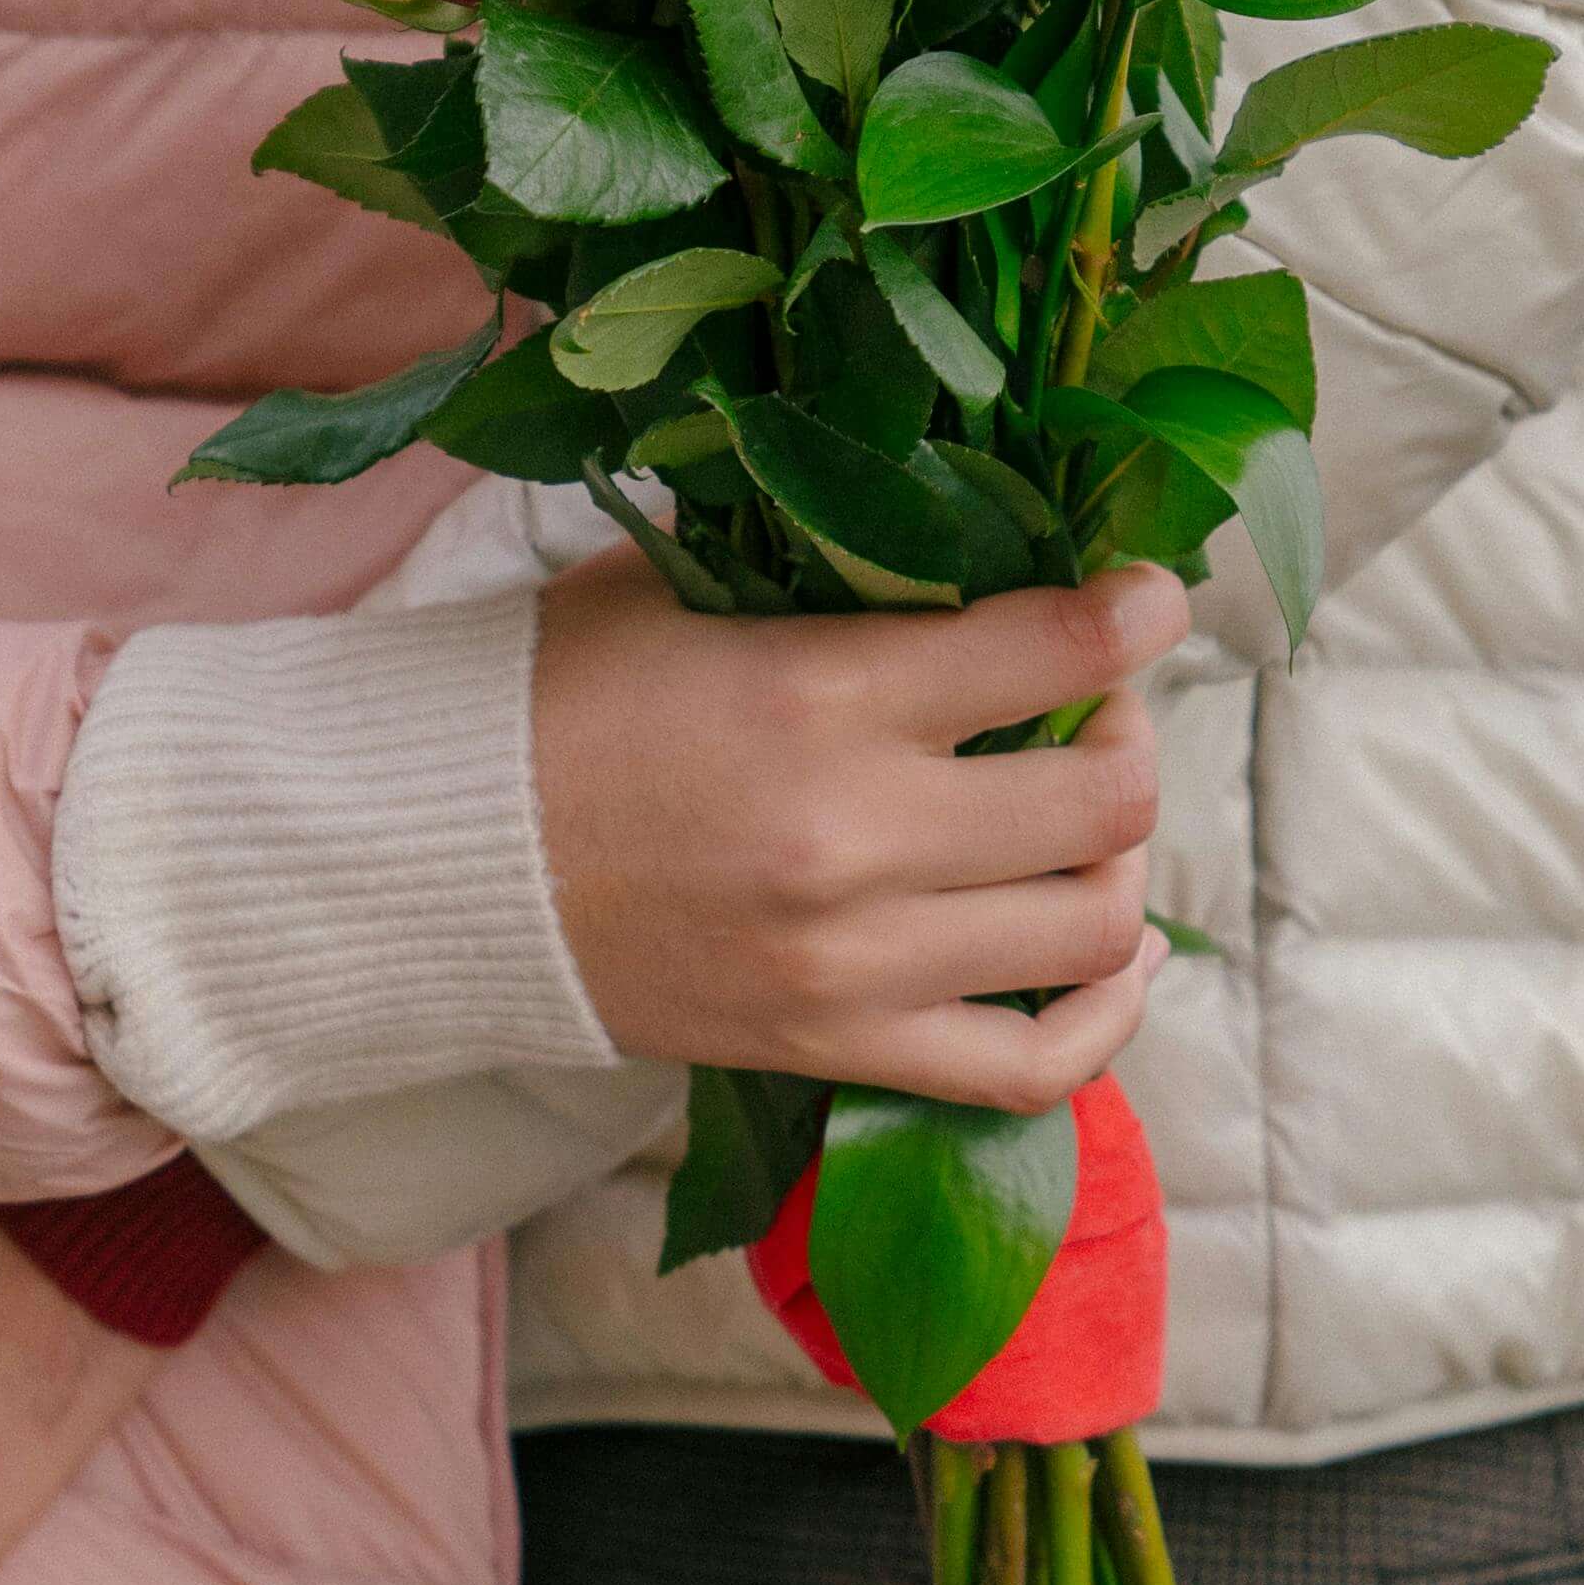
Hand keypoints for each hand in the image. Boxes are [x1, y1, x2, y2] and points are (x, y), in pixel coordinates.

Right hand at [529, 550, 1178, 1108]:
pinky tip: (1114, 956)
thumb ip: (826, 560)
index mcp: (821, 694)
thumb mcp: (687, 586)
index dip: (1136, 614)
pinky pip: (1032, 1069)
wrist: (436, 864)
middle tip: (1092, 707)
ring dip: (1117, 862)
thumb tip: (962, 516)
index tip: (1147, 598)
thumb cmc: (559, 698)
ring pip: (1089, 929)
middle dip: (1126, 733)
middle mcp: (857, 837)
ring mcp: (853, 962)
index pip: (1054, 649)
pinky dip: (1104, 1016)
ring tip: (1081, 819)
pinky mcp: (834, 1048)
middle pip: (1105, 797)